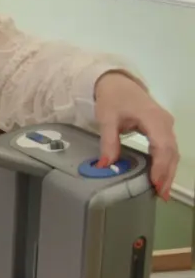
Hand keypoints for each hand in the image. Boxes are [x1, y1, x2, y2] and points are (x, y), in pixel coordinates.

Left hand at [94, 71, 178, 199]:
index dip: (160, 166)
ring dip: (168, 171)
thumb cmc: (113, 98)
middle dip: (167, 174)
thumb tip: (105, 165)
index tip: (156, 183)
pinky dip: (166, 164)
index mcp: (153, 118)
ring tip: (162, 191)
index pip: (162, 146)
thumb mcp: (107, 119)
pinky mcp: (162, 128)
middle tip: (161, 194)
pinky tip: (160, 177)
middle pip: (171, 152)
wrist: (117, 83)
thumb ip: (108, 142)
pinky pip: (168, 148)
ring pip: (172, 152)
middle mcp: (164, 122)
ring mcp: (166, 125)